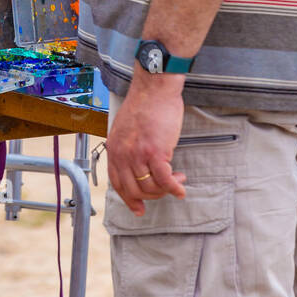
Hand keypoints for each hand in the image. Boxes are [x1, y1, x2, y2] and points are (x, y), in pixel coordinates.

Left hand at [106, 74, 186, 215]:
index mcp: (114, 148)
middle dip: (152, 196)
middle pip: (135, 190)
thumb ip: (127, 147)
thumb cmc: (145, 104)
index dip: (129, 199)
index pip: (118, 183)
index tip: (139, 209)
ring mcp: (138, 154)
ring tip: (178, 179)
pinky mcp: (155, 152)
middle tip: (166, 190)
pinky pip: (165, 180)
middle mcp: (123, 154)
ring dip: (166, 189)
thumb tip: (137, 166)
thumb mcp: (125, 127)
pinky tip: (182, 187)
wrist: (154, 87)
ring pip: (151, 188)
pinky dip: (175, 188)